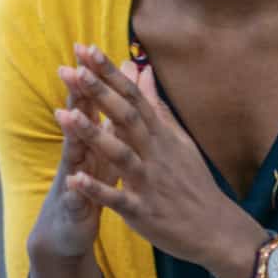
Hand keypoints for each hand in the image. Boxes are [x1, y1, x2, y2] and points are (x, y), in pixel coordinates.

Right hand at [26, 47, 120, 267]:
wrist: (66, 228)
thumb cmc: (91, 180)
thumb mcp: (104, 144)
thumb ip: (112, 113)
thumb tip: (122, 78)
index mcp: (91, 137)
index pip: (91, 101)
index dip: (92, 77)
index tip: (91, 48)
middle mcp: (78, 152)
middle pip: (77, 119)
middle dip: (75, 97)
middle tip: (71, 69)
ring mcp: (72, 178)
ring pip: (72, 154)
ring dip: (71, 136)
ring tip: (66, 116)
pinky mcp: (74, 206)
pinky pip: (76, 197)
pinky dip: (77, 189)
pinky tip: (75, 181)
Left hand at [59, 45, 264, 277]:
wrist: (214, 228)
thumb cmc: (192, 182)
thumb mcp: (178, 140)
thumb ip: (157, 106)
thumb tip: (145, 72)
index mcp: (160, 135)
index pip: (133, 96)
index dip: (109, 73)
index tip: (86, 50)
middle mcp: (154, 153)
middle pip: (125, 116)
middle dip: (97, 92)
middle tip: (69, 70)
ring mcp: (148, 181)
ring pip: (118, 153)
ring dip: (91, 134)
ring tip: (62, 115)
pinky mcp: (142, 210)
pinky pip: (117, 199)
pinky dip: (96, 189)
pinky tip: (74, 179)